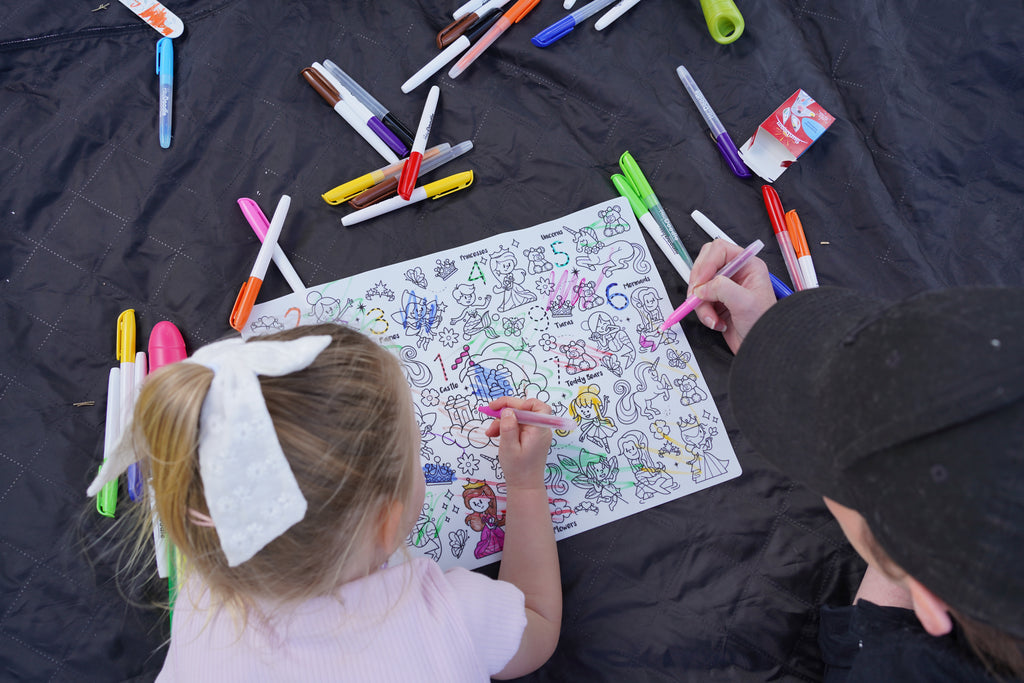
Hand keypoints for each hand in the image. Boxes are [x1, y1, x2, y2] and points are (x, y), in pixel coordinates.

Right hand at [484, 396, 551, 490]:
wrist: (524, 485)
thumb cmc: (518, 469)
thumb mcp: (509, 448)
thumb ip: (508, 428)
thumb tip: (507, 410)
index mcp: (539, 430)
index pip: (539, 407)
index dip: (524, 403)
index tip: (508, 407)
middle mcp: (540, 429)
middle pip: (525, 409)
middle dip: (506, 409)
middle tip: (490, 410)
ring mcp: (535, 432)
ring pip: (518, 417)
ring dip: (503, 420)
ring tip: (490, 432)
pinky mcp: (530, 436)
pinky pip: (518, 425)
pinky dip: (506, 427)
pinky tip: (495, 434)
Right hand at [688, 239, 775, 353]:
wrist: (762, 346)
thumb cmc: (764, 323)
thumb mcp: (744, 302)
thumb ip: (722, 288)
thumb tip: (701, 287)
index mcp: (747, 265)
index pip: (719, 250)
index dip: (706, 263)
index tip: (700, 282)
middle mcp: (735, 274)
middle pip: (705, 265)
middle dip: (698, 283)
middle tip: (697, 296)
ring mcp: (724, 288)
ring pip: (699, 286)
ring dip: (701, 304)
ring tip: (712, 317)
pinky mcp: (716, 302)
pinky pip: (699, 302)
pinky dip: (703, 313)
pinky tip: (715, 322)